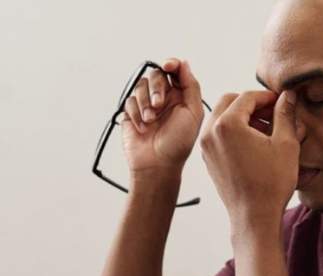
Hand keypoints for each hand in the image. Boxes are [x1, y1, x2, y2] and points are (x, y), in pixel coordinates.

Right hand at [120, 59, 204, 176]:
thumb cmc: (178, 143)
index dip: (171, 64)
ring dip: (145, 102)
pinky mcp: (131, 114)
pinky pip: (129, 101)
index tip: (168, 66)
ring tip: (150, 120)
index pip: (174, 71)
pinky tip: (142, 127)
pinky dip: (136, 113)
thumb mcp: (193, 113)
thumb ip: (191, 86)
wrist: (157, 165)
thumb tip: (184, 63)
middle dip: (156, 87)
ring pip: (140, 86)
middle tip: (158, 105)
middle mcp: (163, 98)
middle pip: (156, 74)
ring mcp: (146, 105)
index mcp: (180, 96)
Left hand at [199, 90, 301, 228]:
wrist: (254, 217)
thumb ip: (285, 114)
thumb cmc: (271, 183)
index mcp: (227, 124)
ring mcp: (206, 147)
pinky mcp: (208, 159)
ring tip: (266, 128)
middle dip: (251, 103)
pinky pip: (218, 134)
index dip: (267, 97)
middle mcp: (210, 133)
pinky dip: (233, 131)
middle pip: (229, 101)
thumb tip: (287, 96)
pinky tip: (254, 142)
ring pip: (221, 117)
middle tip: (272, 112)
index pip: (247, 97)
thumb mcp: (285, 144)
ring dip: (242, 116)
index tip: (281, 102)